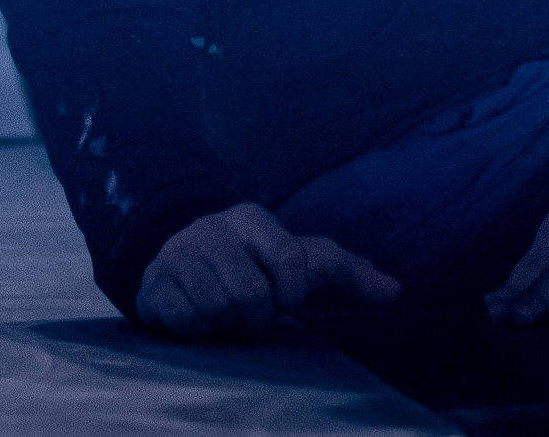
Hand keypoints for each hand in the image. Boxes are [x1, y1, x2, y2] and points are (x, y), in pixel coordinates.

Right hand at [135, 203, 400, 338]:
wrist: (182, 254)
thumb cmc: (255, 260)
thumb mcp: (300, 259)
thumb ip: (347, 272)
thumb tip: (396, 291)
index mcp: (253, 219)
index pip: (290, 261)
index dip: (293, 292)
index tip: (286, 298)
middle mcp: (212, 229)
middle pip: (250, 295)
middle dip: (257, 314)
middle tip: (252, 309)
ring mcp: (178, 254)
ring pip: (216, 309)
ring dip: (227, 322)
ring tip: (226, 309)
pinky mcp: (153, 284)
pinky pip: (184, 321)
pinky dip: (198, 329)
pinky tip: (200, 315)